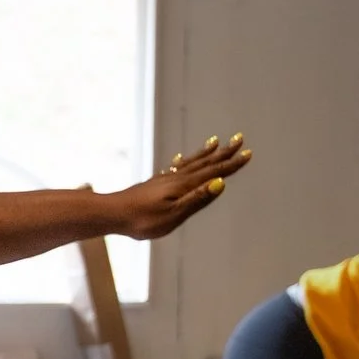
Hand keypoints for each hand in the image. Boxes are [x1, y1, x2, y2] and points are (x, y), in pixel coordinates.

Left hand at [102, 134, 251, 240]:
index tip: (247, 153)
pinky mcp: (154, 184)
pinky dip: (184, 161)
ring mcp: (164, 180)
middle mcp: (176, 178)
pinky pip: (175, 168)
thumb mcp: (173, 214)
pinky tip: (181, 159)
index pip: (213, 173)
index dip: (231, 165)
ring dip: (205, 153)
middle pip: (204, 164)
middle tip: (238, 138)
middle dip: (223, 153)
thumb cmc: (142, 220)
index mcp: (184, 186)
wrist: (111, 214)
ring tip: (216, 141)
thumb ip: (197, 199)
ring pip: (190, 163)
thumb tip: (220, 184)